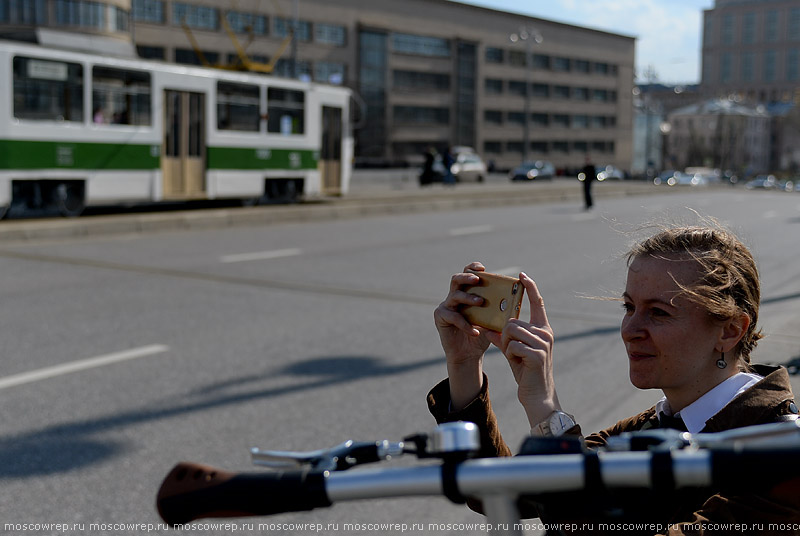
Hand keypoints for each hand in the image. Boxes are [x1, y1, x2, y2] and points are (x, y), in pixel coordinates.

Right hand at [434, 262, 492, 409]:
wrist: (468, 355)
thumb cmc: (481, 335)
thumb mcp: (491, 321)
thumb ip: (498, 310)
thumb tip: (514, 302)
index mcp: (467, 292)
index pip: (468, 274)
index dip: (473, 268)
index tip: (482, 268)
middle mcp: (454, 296)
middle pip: (456, 279)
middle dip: (467, 277)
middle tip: (477, 280)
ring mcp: (446, 306)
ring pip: (454, 295)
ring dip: (468, 297)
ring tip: (480, 302)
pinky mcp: (441, 317)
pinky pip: (453, 316)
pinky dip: (466, 324)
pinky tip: (475, 332)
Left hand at [491, 272, 561, 427]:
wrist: (537, 394)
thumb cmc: (526, 371)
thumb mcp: (513, 351)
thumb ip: (503, 338)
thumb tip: (487, 327)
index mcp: (542, 329)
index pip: (537, 303)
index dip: (530, 287)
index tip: (522, 275)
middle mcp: (545, 333)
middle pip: (513, 321)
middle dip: (506, 336)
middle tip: (512, 351)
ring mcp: (543, 343)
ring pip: (511, 331)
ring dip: (507, 345)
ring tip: (516, 357)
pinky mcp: (537, 354)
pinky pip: (512, 346)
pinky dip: (510, 355)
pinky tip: (519, 364)